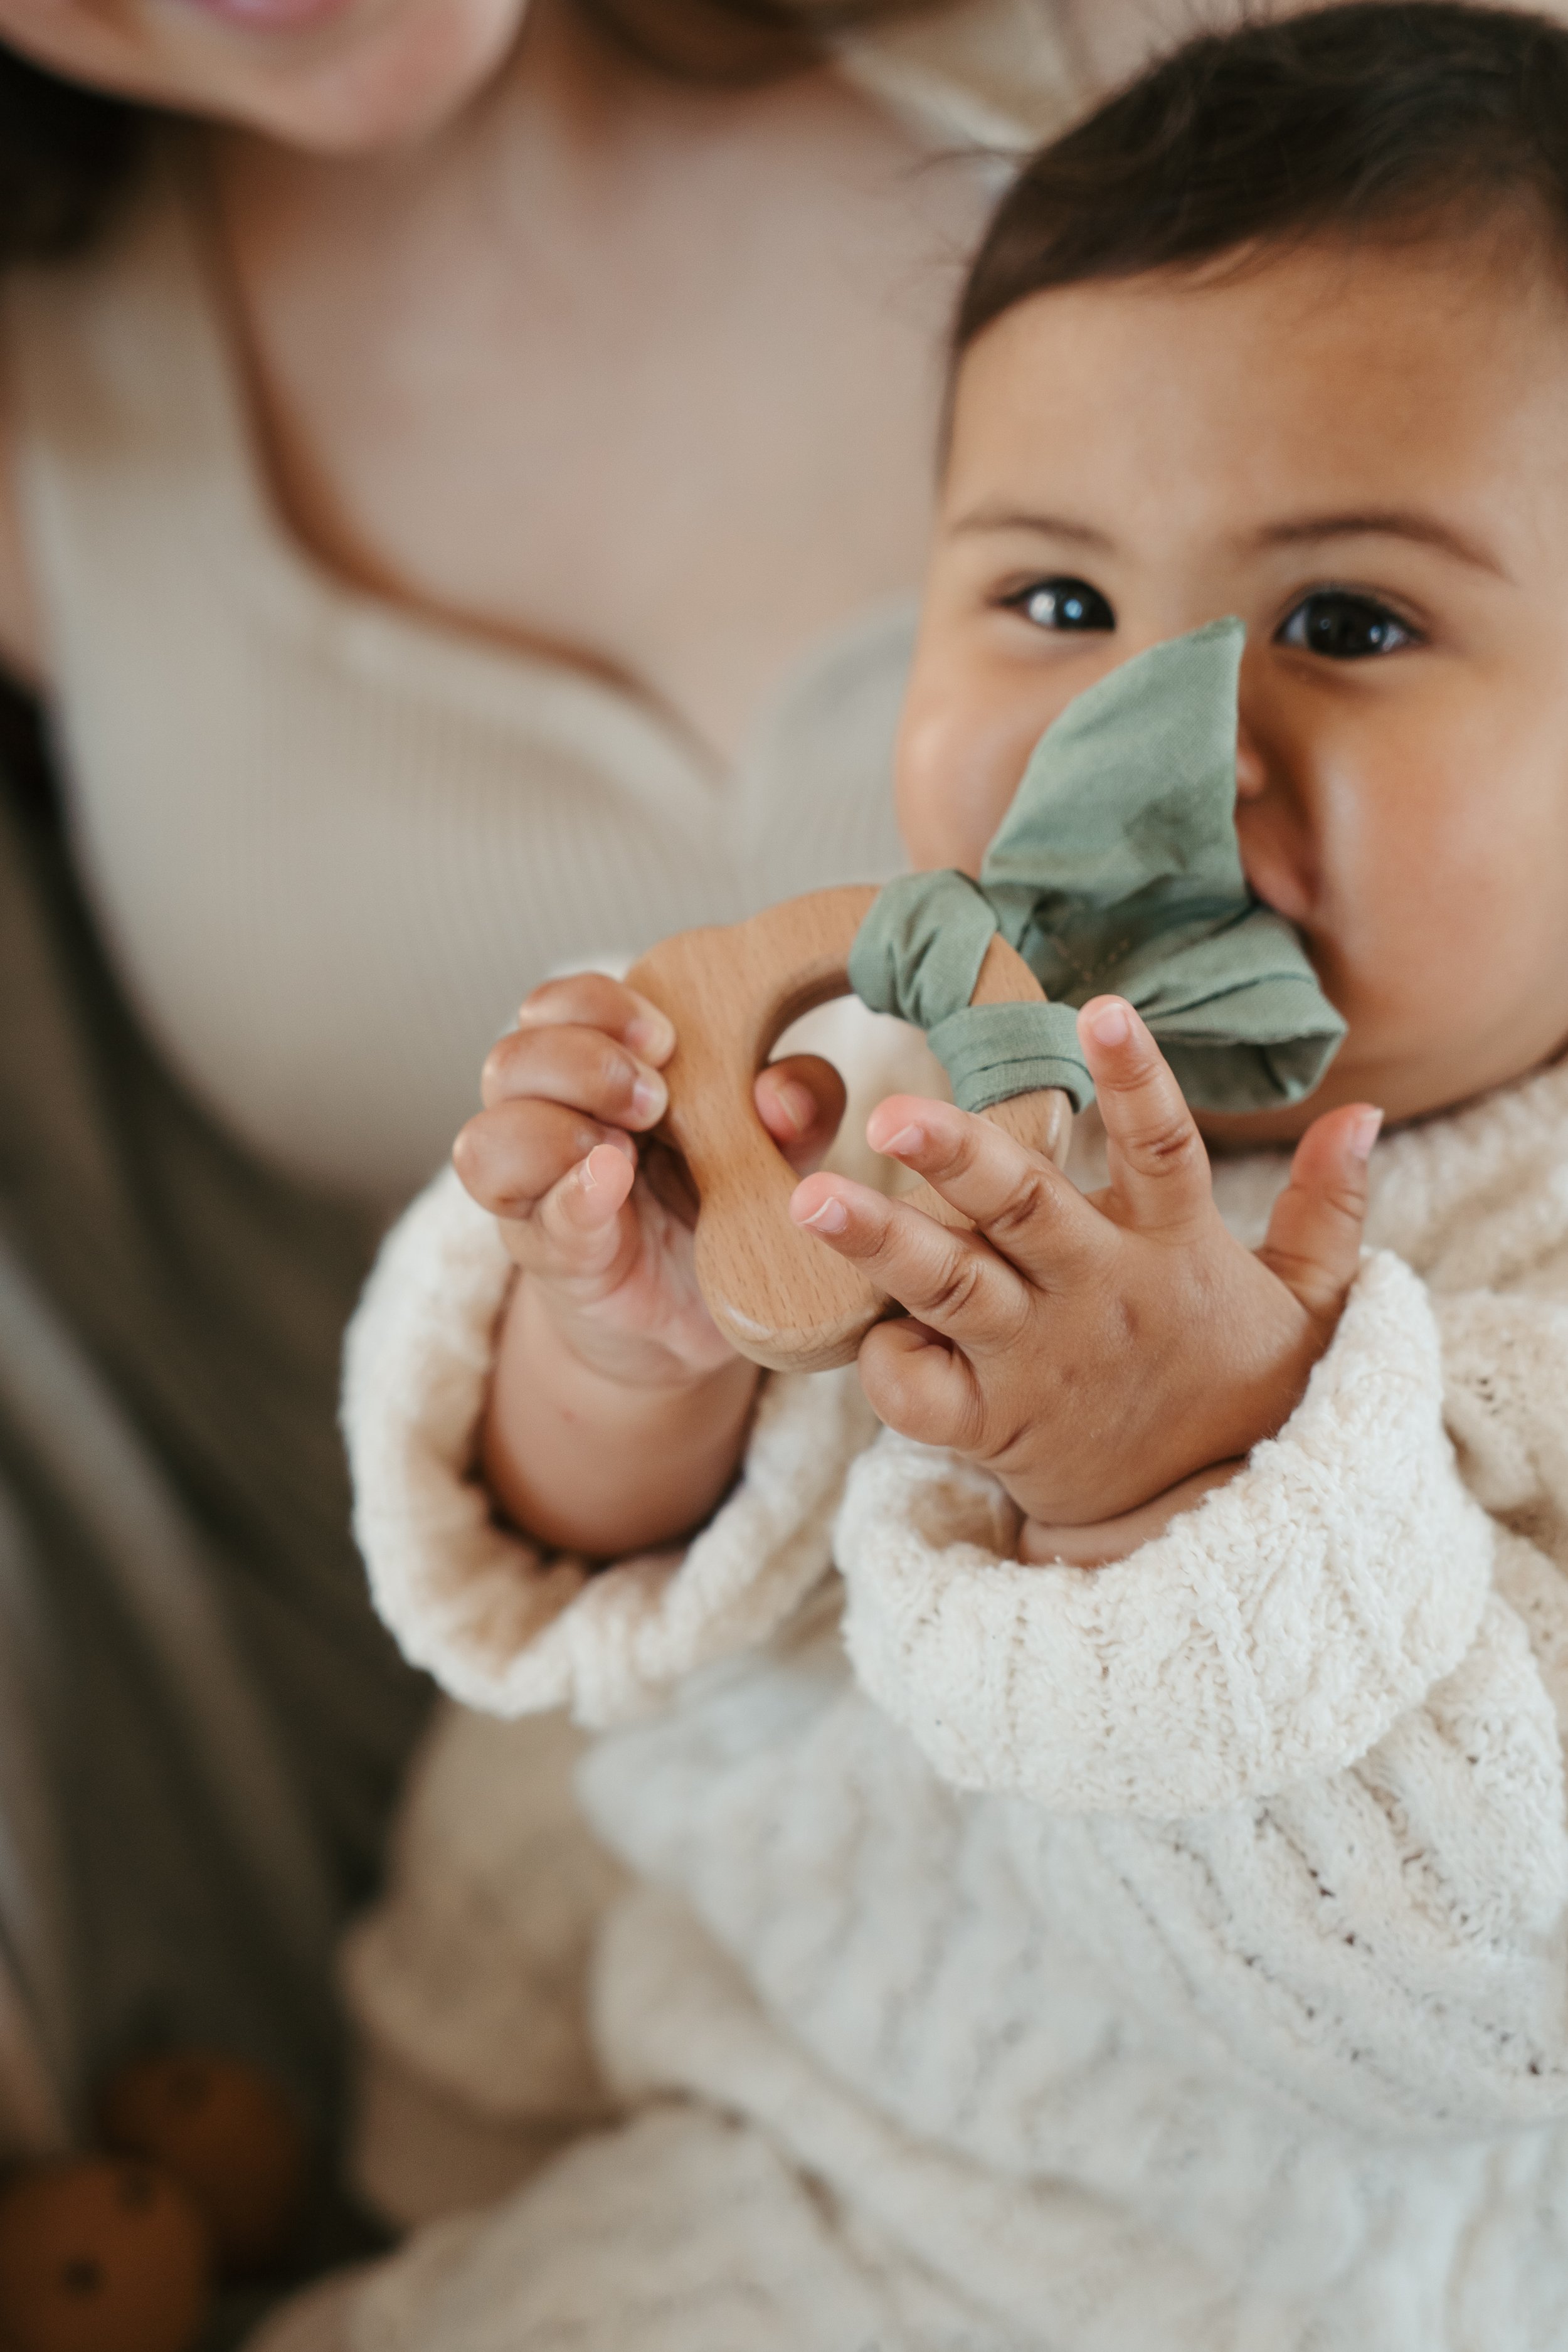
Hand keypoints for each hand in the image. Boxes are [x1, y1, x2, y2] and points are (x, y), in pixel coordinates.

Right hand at [455, 970, 846, 1389]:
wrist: (703, 1316)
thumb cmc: (726, 1204)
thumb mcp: (778, 1145)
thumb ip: (797, 1108)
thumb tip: (782, 1094)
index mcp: (599, 1069)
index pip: (556, 1006)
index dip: (598, 1005)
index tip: (665, 1038)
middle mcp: (549, 1120)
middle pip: (511, 1060)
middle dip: (582, 1064)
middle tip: (654, 1099)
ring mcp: (536, 1192)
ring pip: (485, 1138)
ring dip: (555, 1130)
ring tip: (624, 1151)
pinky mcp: (545, 1253)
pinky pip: (521, 1218)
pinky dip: (567, 1191)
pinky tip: (609, 1183)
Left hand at [789, 995, 1379, 1539]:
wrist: (1208, 1525)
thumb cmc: (1242, 1388)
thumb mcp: (1309, 1305)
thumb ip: (1326, 1208)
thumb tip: (1362, 1113)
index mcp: (1172, 1250)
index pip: (1164, 1148)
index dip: (1136, 1078)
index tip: (1102, 1008)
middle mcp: (1097, 1296)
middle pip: (1024, 1211)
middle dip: (958, 1157)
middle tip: (891, 1110)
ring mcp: (1038, 1361)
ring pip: (951, 1288)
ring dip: (881, 1241)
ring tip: (812, 1197)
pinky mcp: (992, 1424)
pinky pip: (921, 1394)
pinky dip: (885, 1361)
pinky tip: (861, 1324)